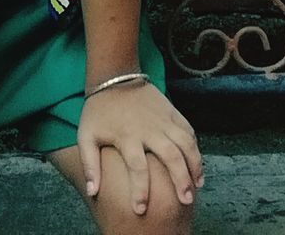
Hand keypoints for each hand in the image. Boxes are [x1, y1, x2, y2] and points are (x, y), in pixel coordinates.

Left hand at [77, 81, 202, 215]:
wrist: (114, 75)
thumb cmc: (99, 110)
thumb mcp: (86, 135)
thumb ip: (89, 164)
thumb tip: (92, 192)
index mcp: (127, 136)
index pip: (137, 167)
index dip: (140, 191)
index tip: (141, 210)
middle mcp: (149, 128)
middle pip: (170, 155)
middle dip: (180, 179)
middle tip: (186, 200)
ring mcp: (162, 118)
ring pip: (185, 142)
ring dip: (194, 164)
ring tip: (198, 185)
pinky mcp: (171, 110)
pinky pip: (188, 129)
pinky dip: (195, 146)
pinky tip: (197, 162)